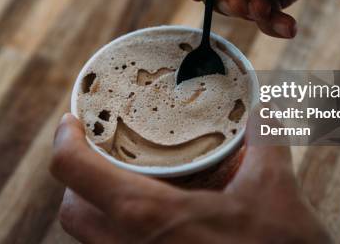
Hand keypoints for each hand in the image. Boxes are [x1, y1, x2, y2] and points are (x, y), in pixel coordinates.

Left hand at [50, 114, 331, 242]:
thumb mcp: (275, 189)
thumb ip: (266, 138)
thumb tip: (264, 109)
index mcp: (146, 216)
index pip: (73, 171)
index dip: (64, 139)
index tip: (72, 122)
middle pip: (72, 212)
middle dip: (79, 181)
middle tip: (106, 155)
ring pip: (94, 241)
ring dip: (102, 210)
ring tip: (136, 185)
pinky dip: (128, 236)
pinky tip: (167, 224)